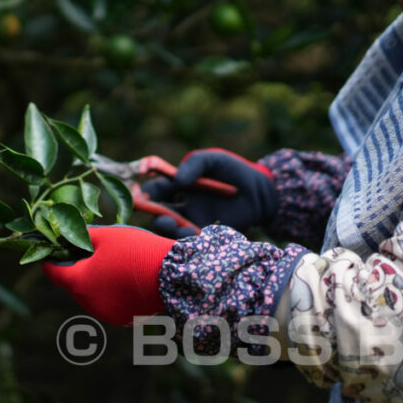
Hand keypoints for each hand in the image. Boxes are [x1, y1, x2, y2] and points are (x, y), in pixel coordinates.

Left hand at [42, 226, 174, 325]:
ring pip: (91, 296)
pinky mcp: (124, 320)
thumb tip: (66, 235)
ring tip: (110, 264)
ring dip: (94, 282)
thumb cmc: (135, 251)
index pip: (53, 273)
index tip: (52, 249)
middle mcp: (89, 304)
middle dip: (76, 269)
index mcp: (79, 283)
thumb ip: (81, 236)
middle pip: (74, 285)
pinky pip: (108, 304)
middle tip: (86, 252)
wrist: (172, 274)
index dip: (50, 259)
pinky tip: (123, 278)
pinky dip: (110, 292)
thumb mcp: (106, 235)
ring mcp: (107, 314)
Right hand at [142, 148, 276, 237]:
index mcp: (177, 185)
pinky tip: (196, 238)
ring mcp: (192, 222)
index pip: (153, 189)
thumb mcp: (213, 160)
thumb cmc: (234, 171)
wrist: (262, 193)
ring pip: (170, 232)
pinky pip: (189, 242)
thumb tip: (178, 180)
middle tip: (162, 217)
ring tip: (183, 228)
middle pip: (157, 214)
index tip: (140, 193)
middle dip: (155, 217)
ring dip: (171, 232)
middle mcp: (180, 206)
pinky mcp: (205, 236)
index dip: (143, 190)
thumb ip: (195, 164)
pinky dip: (188, 242)